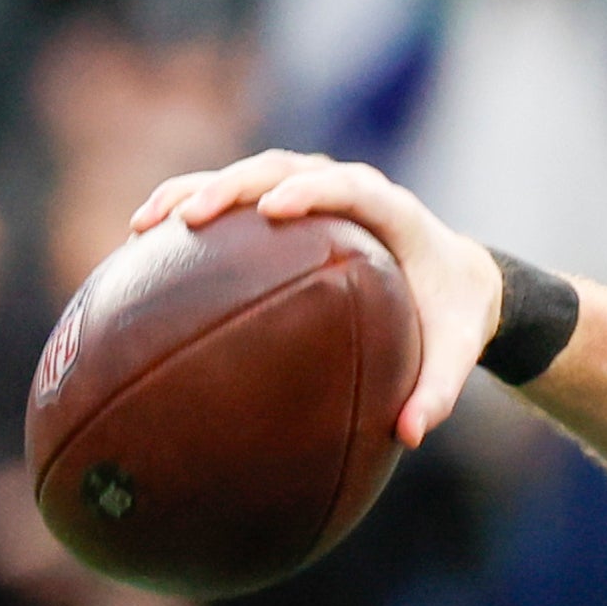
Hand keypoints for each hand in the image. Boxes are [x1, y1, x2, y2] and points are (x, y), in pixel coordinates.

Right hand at [131, 150, 505, 447]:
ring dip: (196, 189)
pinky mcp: (293, 199)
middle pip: (285, 169)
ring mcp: (318, 188)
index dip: (312, 191)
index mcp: (396, 214)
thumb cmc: (454, 316)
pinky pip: (240, 194)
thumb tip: (408, 436)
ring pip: (252, 173)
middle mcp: (353, 189)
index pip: (351, 188)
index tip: (273, 210)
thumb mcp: (456, 354)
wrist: (460, 281)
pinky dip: (194, 204)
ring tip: (146, 225)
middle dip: (234, 187)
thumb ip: (438, 391)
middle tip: (188, 220)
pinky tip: (146, 238)